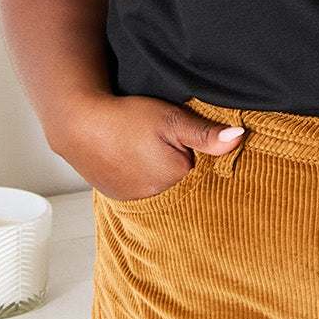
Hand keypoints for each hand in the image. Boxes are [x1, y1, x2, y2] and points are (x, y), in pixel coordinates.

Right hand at [48, 93, 244, 199]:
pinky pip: (143, 191)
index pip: (205, 172)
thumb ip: (206, 133)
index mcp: (176, 179)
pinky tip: (137, 161)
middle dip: (184, 166)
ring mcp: (137, 200)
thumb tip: (239, 138)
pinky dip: (145, 179)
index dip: (203, 154)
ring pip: (164, 188)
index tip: (193, 139)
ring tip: (150, 151)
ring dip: (163, 175)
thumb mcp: (171, 119)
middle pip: (185, 182)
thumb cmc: (126, 118)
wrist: (78, 124)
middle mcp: (159, 198)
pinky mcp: (120, 197)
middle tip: (167, 143)